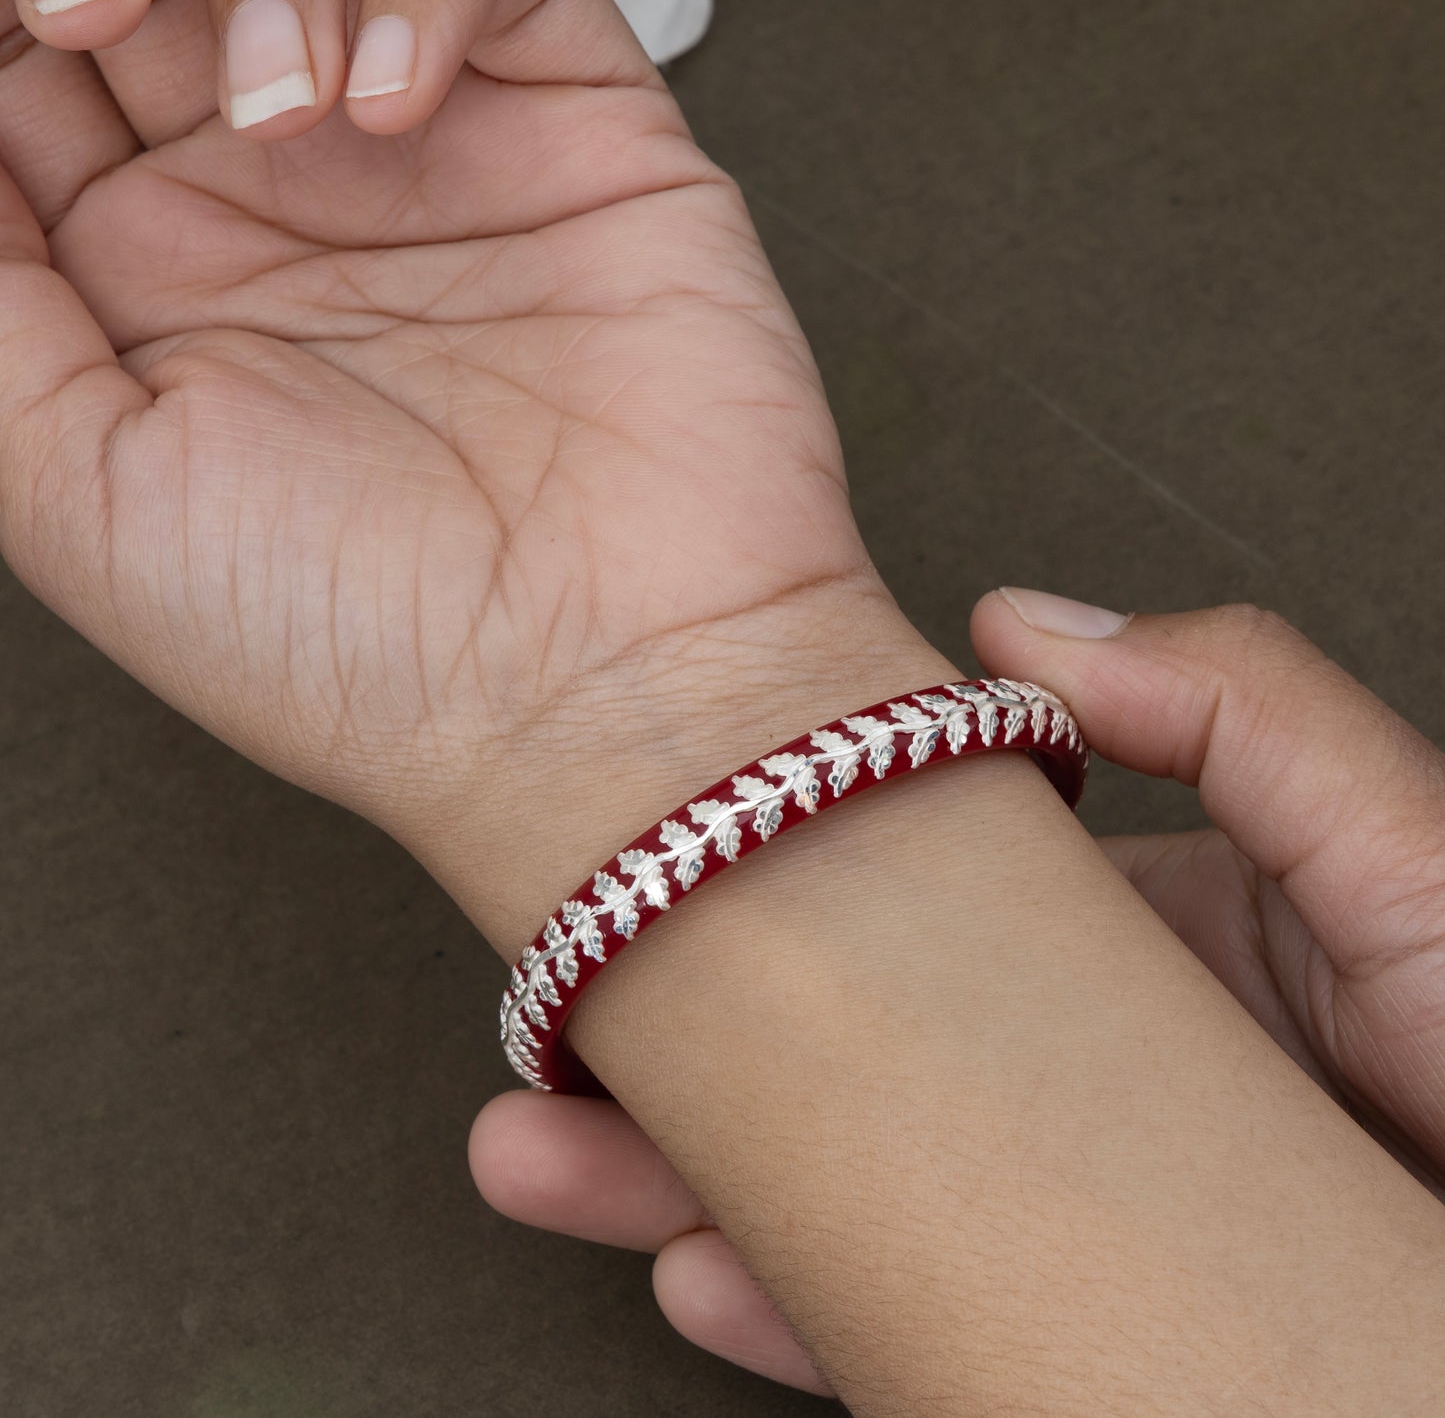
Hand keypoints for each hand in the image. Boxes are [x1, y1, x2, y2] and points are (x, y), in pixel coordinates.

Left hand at [0, 0, 940, 950]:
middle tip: (103, 15)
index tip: (24, 31)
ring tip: (282, 107)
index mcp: (161, 287)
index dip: (9, 19)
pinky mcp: (584, 136)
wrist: (612, 696)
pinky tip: (398, 105)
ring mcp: (440, 164)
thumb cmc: (372, 647)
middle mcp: (295, 212)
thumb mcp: (80, 493)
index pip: (30, 66)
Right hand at [471, 594, 1444, 1395]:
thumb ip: (1239, 714)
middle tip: (546, 1040)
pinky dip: (797, 1312)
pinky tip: (702, 1274)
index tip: (651, 862)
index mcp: (1122, 946)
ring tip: (550, 1148)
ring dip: (678, 1182)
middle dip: (672, 1050)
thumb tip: (1020, 616)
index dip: (770, 880)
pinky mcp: (1055, 1336)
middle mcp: (1063, 1078)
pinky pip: (898, 1326)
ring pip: (830, 1193)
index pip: (905, 898)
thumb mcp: (1403, 853)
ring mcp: (1050, 1215)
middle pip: (832, 1052)